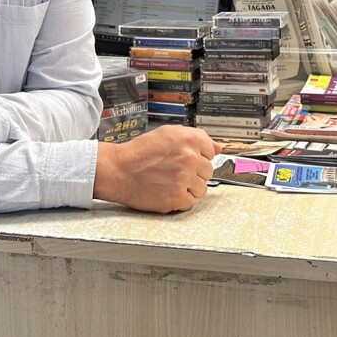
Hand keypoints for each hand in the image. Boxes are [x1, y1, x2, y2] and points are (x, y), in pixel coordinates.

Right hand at [93, 127, 218, 213]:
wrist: (119, 170)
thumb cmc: (139, 153)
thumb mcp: (167, 134)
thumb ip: (195, 138)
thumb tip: (218, 147)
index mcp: (189, 139)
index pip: (211, 151)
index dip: (198, 157)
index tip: (188, 160)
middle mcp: (189, 158)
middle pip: (207, 171)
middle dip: (194, 173)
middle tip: (174, 172)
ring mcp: (184, 178)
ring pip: (202, 189)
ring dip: (189, 188)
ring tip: (170, 182)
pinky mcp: (177, 197)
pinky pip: (191, 202)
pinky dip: (180, 200)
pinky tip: (167, 192)